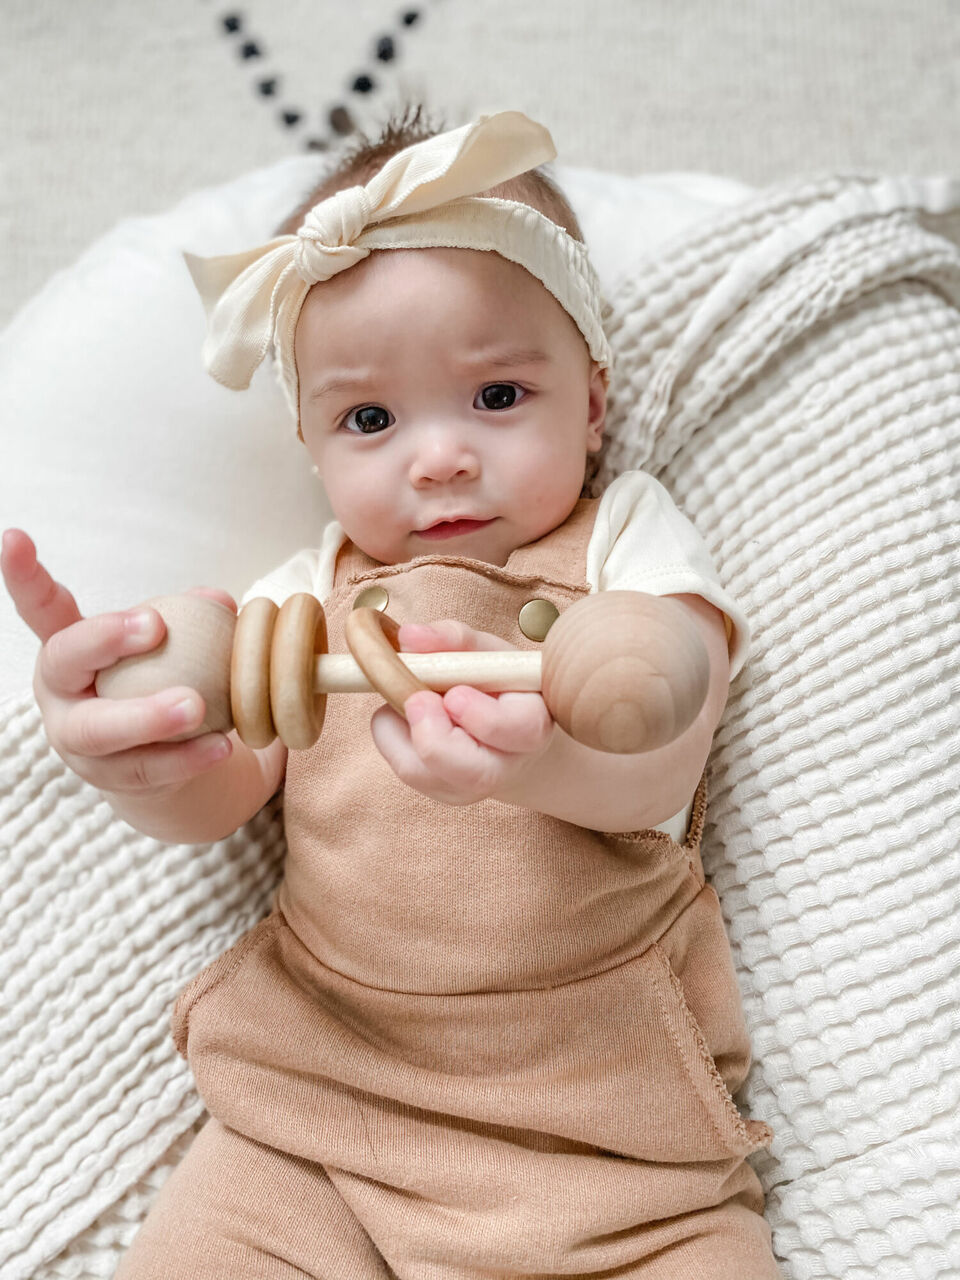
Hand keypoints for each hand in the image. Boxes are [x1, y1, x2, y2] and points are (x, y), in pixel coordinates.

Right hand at [1, 528, 236, 795]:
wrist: (159, 757)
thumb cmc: (157, 681)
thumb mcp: (169, 647)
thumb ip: (190, 619)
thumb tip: (220, 602)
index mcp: (68, 650)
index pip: (41, 608)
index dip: (24, 576)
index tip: (14, 538)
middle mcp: (60, 694)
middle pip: (65, 664)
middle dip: (104, 641)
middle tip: (154, 625)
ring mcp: (78, 743)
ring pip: (101, 732)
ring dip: (149, 716)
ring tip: (196, 707)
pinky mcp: (110, 781)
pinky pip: (146, 770)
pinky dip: (186, 758)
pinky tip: (221, 745)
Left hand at [369, 619, 553, 804]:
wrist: (499, 726)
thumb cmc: (496, 683)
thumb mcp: (485, 651)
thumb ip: (454, 639)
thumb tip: (410, 637)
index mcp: (531, 723)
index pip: (516, 730)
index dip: (481, 716)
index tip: (455, 694)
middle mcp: (506, 765)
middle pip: (472, 773)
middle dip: (434, 735)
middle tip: (416, 699)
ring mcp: (470, 788)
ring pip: (423, 772)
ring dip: (403, 727)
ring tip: (413, 697)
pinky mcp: (440, 792)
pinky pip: (403, 766)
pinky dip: (392, 734)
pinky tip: (408, 715)